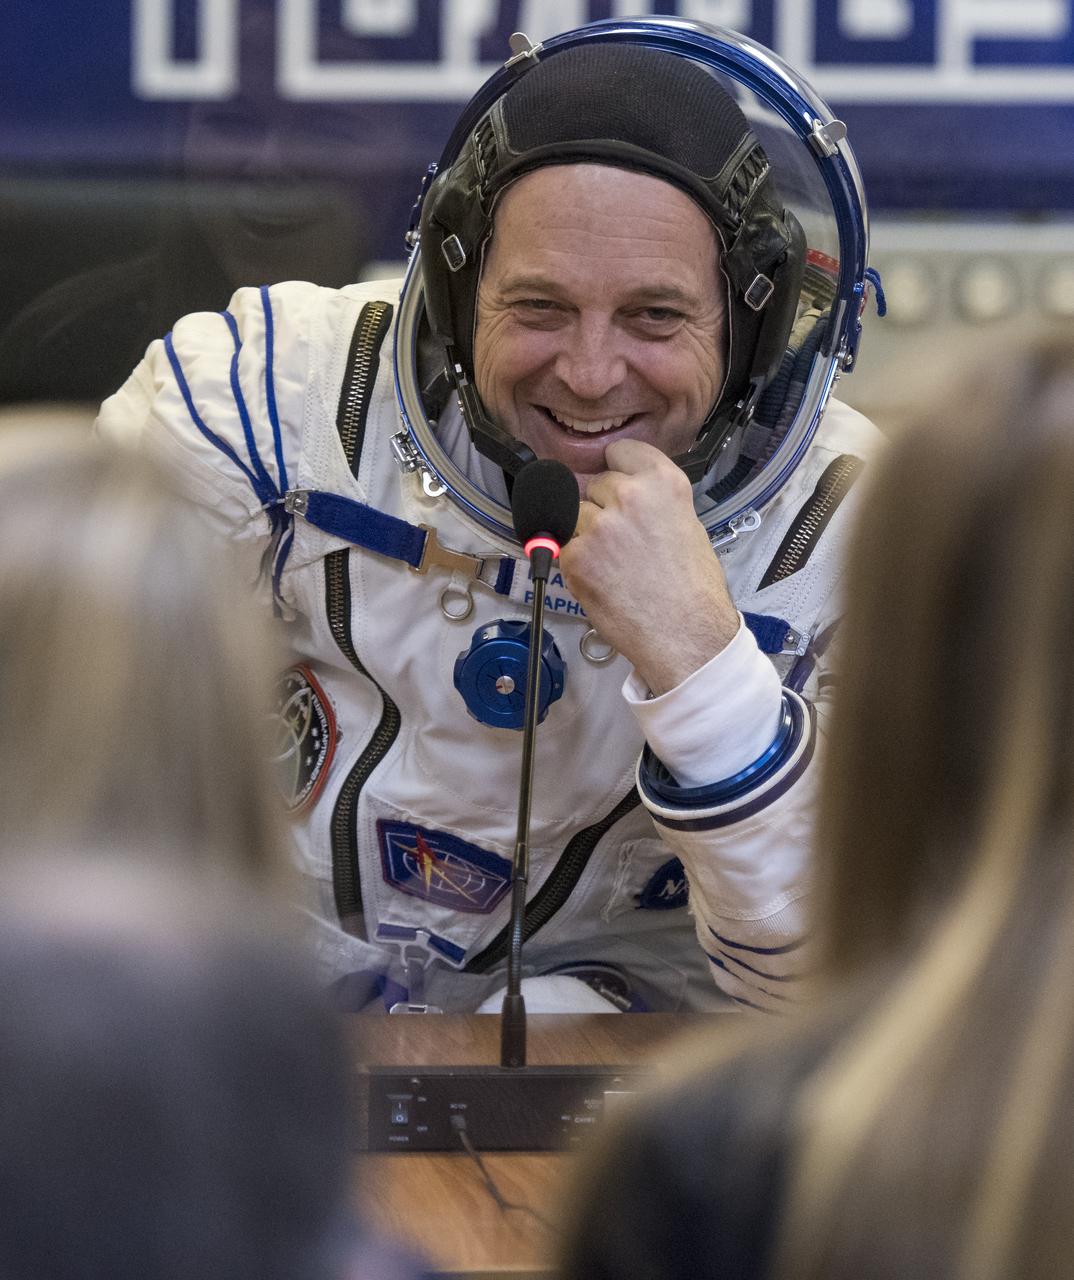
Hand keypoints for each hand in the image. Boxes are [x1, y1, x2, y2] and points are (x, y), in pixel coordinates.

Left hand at [558, 440, 739, 694]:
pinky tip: (603, 581)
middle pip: (593, 484)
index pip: (618, 451)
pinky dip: (576, 563)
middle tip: (621, 541)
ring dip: (585, 535)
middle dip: (600, 507)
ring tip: (613, 565)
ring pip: (575, 515)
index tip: (615, 482)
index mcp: (663, 482)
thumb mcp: (686, 525)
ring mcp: (599, 524)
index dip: (615, 469)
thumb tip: (623, 497)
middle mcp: (630, 495)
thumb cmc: (693, 590)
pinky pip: (563, 547)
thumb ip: (653, 502)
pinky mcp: (575, 555)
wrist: (686, 636)